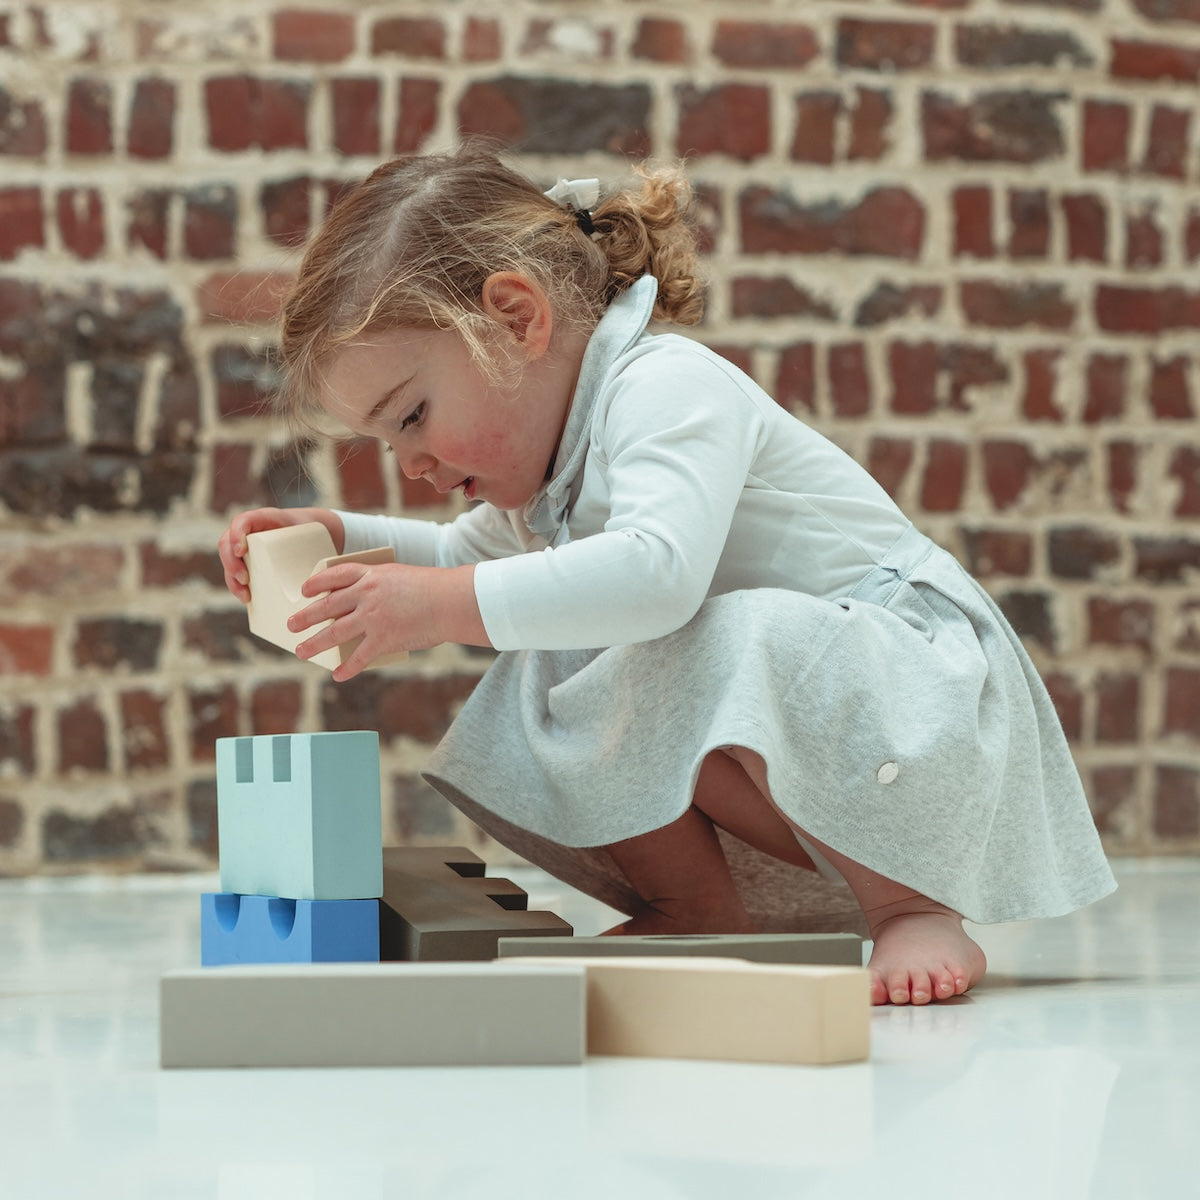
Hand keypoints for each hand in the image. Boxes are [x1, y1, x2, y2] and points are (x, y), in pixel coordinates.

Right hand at [218, 507, 344, 603]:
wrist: (314, 531)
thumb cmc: (312, 530)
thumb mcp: (313, 529)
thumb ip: (314, 539)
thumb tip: (320, 567)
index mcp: (263, 518)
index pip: (241, 521)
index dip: (236, 534)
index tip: (241, 551)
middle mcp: (250, 531)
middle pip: (227, 543)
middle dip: (231, 563)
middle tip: (244, 580)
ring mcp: (247, 546)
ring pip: (229, 560)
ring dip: (232, 578)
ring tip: (245, 595)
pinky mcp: (249, 560)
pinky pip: (235, 571)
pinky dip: (236, 585)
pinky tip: (246, 598)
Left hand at [288, 561, 488, 680]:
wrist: (451, 601)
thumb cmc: (433, 589)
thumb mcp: (400, 577)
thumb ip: (381, 588)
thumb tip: (365, 608)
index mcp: (371, 575)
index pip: (335, 575)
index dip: (317, 583)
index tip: (305, 591)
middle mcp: (366, 594)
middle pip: (327, 606)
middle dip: (305, 617)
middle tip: (291, 625)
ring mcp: (372, 616)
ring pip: (334, 632)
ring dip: (314, 644)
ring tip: (301, 651)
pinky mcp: (383, 638)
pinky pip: (359, 656)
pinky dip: (347, 668)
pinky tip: (338, 675)